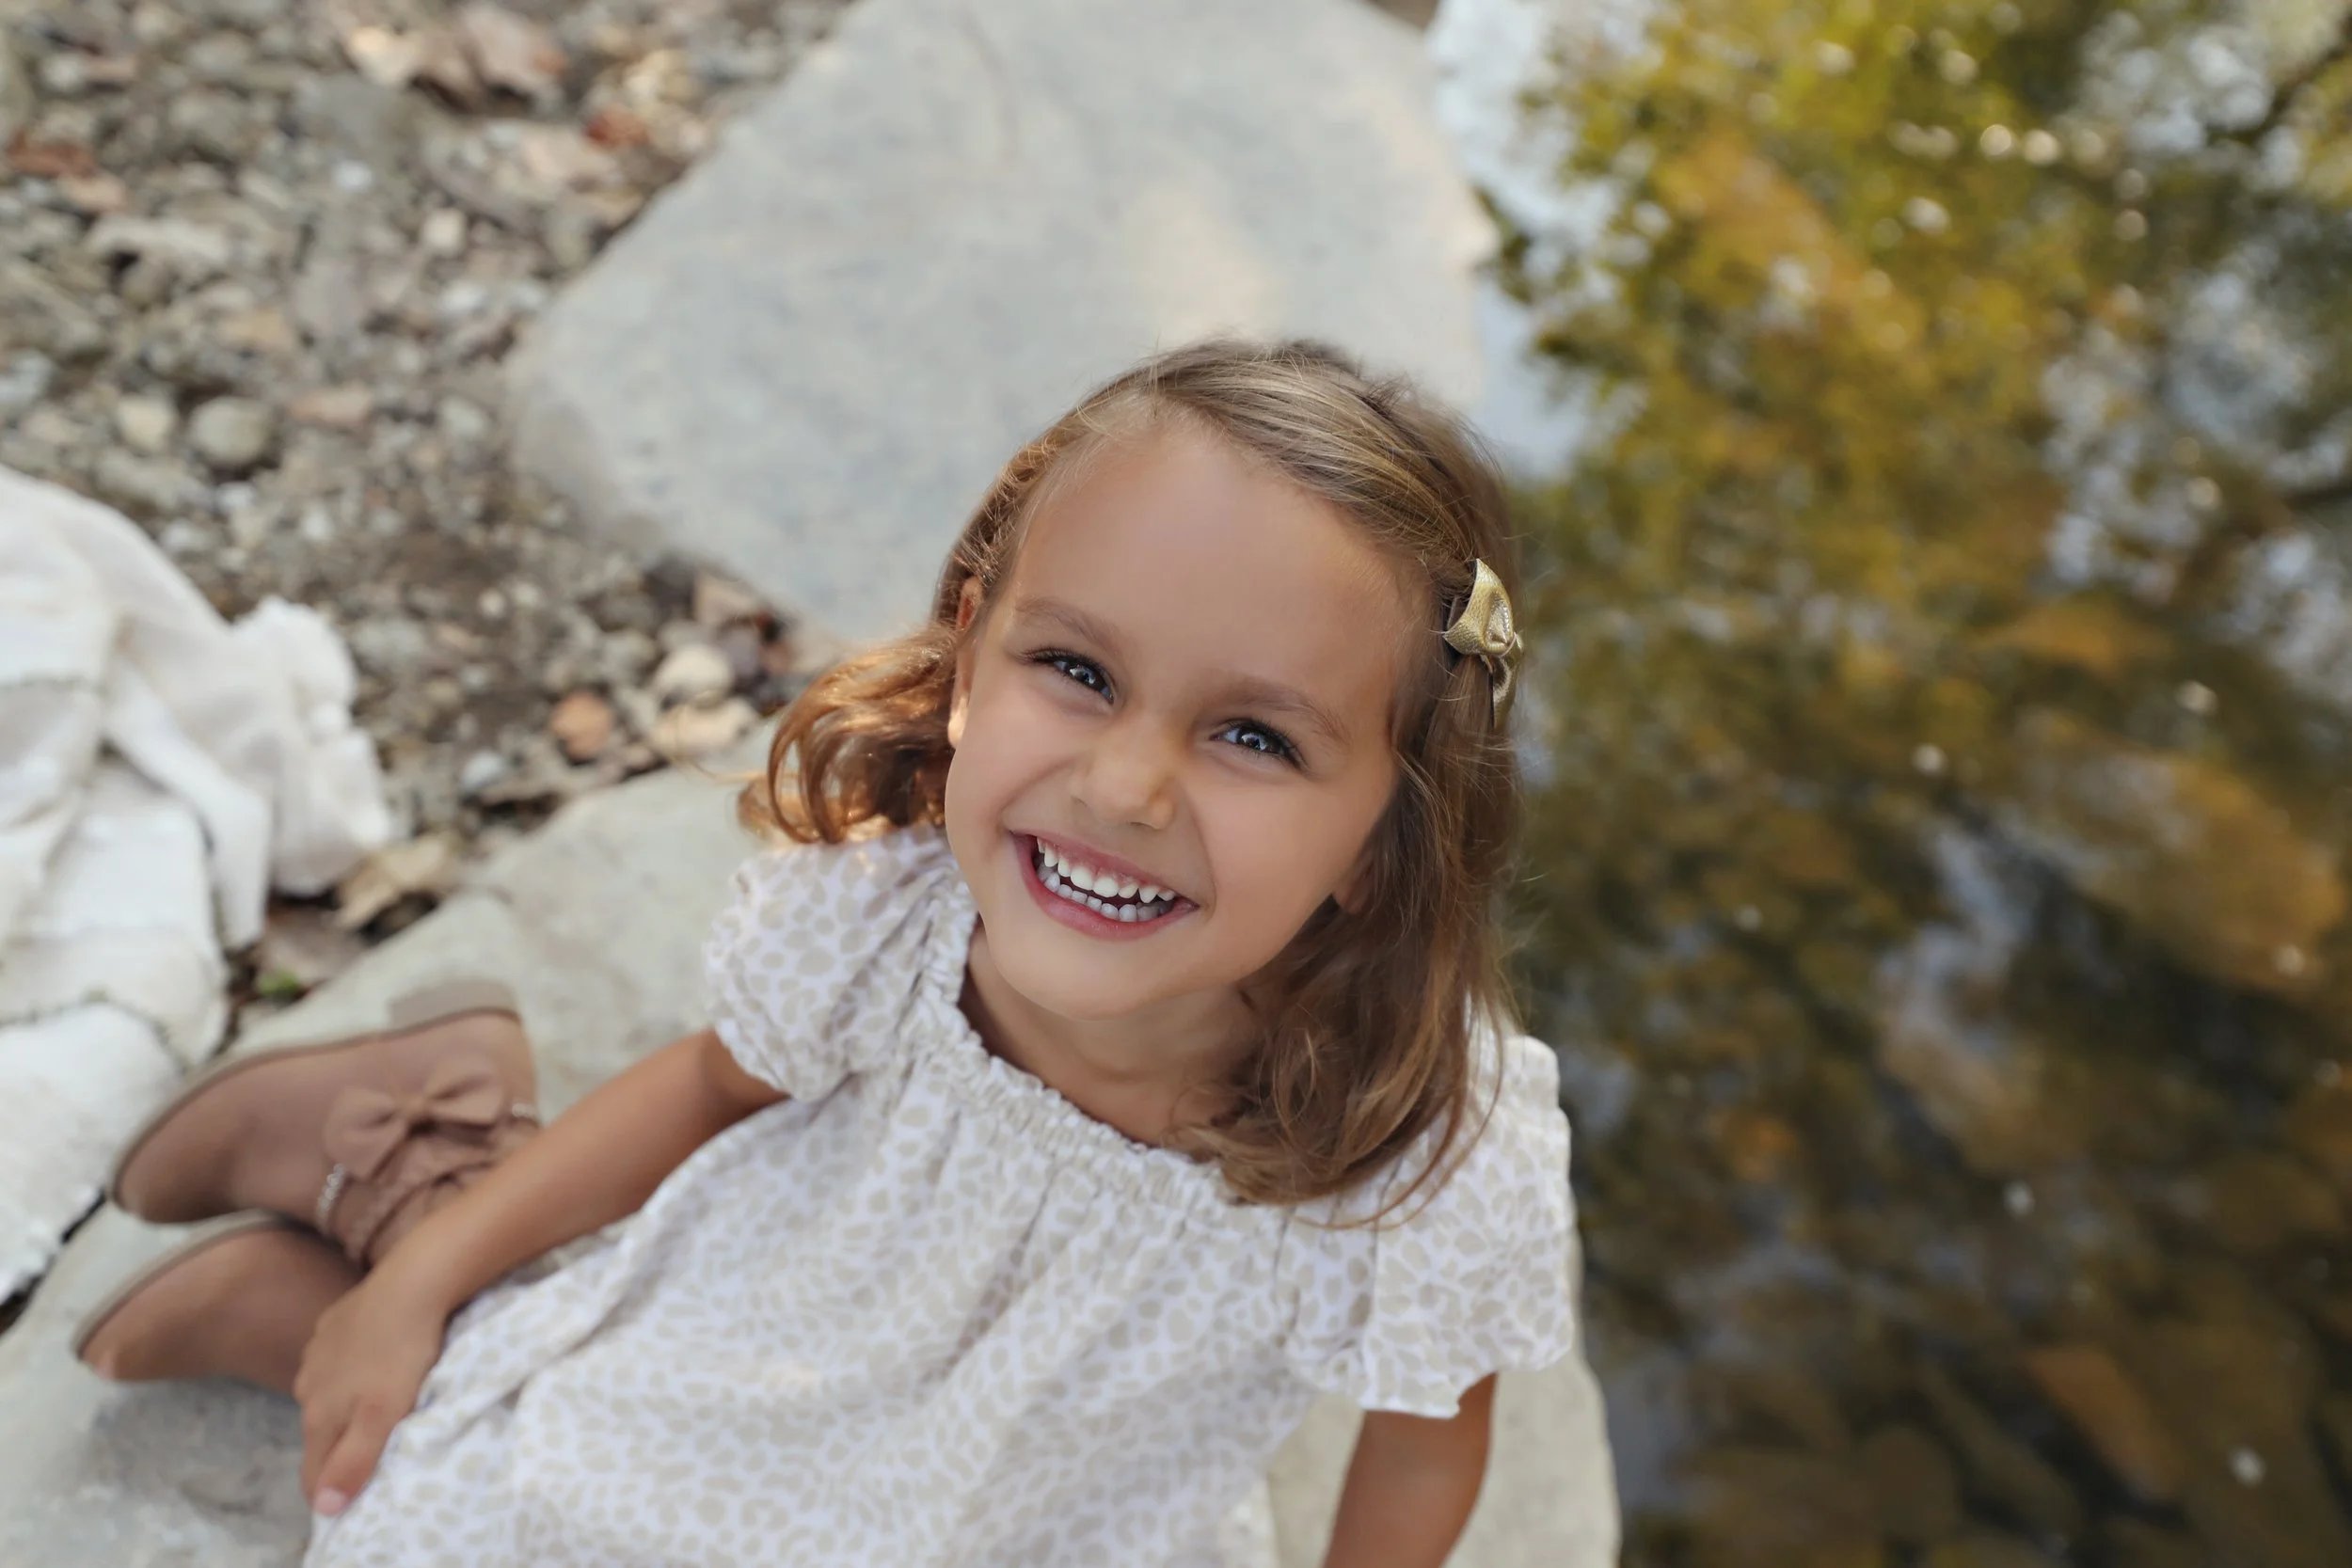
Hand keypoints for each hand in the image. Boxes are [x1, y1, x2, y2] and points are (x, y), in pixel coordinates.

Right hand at [293, 1267, 450, 1515]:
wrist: (412, 1281)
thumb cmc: (402, 1353)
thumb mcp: (382, 1415)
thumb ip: (352, 1462)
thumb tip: (324, 1509)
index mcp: (318, 1415)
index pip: (313, 1473)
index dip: (332, 1490)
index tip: (357, 1495)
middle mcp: (307, 1387)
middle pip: (321, 1435)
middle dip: (342, 1449)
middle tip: (378, 1450)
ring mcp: (317, 1352)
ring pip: (329, 1395)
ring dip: (349, 1406)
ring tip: (383, 1404)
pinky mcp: (333, 1322)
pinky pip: (339, 1359)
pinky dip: (355, 1368)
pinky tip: (380, 1359)